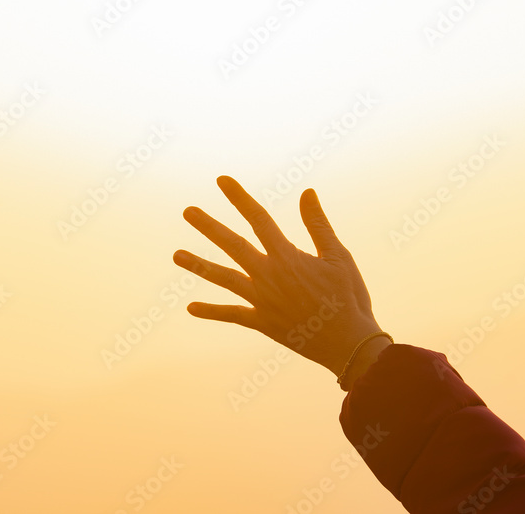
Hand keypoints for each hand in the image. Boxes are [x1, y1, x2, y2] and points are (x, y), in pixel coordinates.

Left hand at [173, 176, 385, 378]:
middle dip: (209, 227)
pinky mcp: (262, 323)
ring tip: (176, 255)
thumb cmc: (348, 297)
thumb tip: (307, 192)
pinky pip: (232, 315)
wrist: (348, 343)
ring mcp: (261, 300)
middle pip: (232, 245)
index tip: (222, 181)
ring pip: (223, 279)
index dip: (239, 198)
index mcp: (286, 257)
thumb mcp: (338, 256)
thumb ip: (317, 224)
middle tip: (188, 211)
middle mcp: (268, 276)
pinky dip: (212, 312)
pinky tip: (191, 308)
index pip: (258, 219)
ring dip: (199, 265)